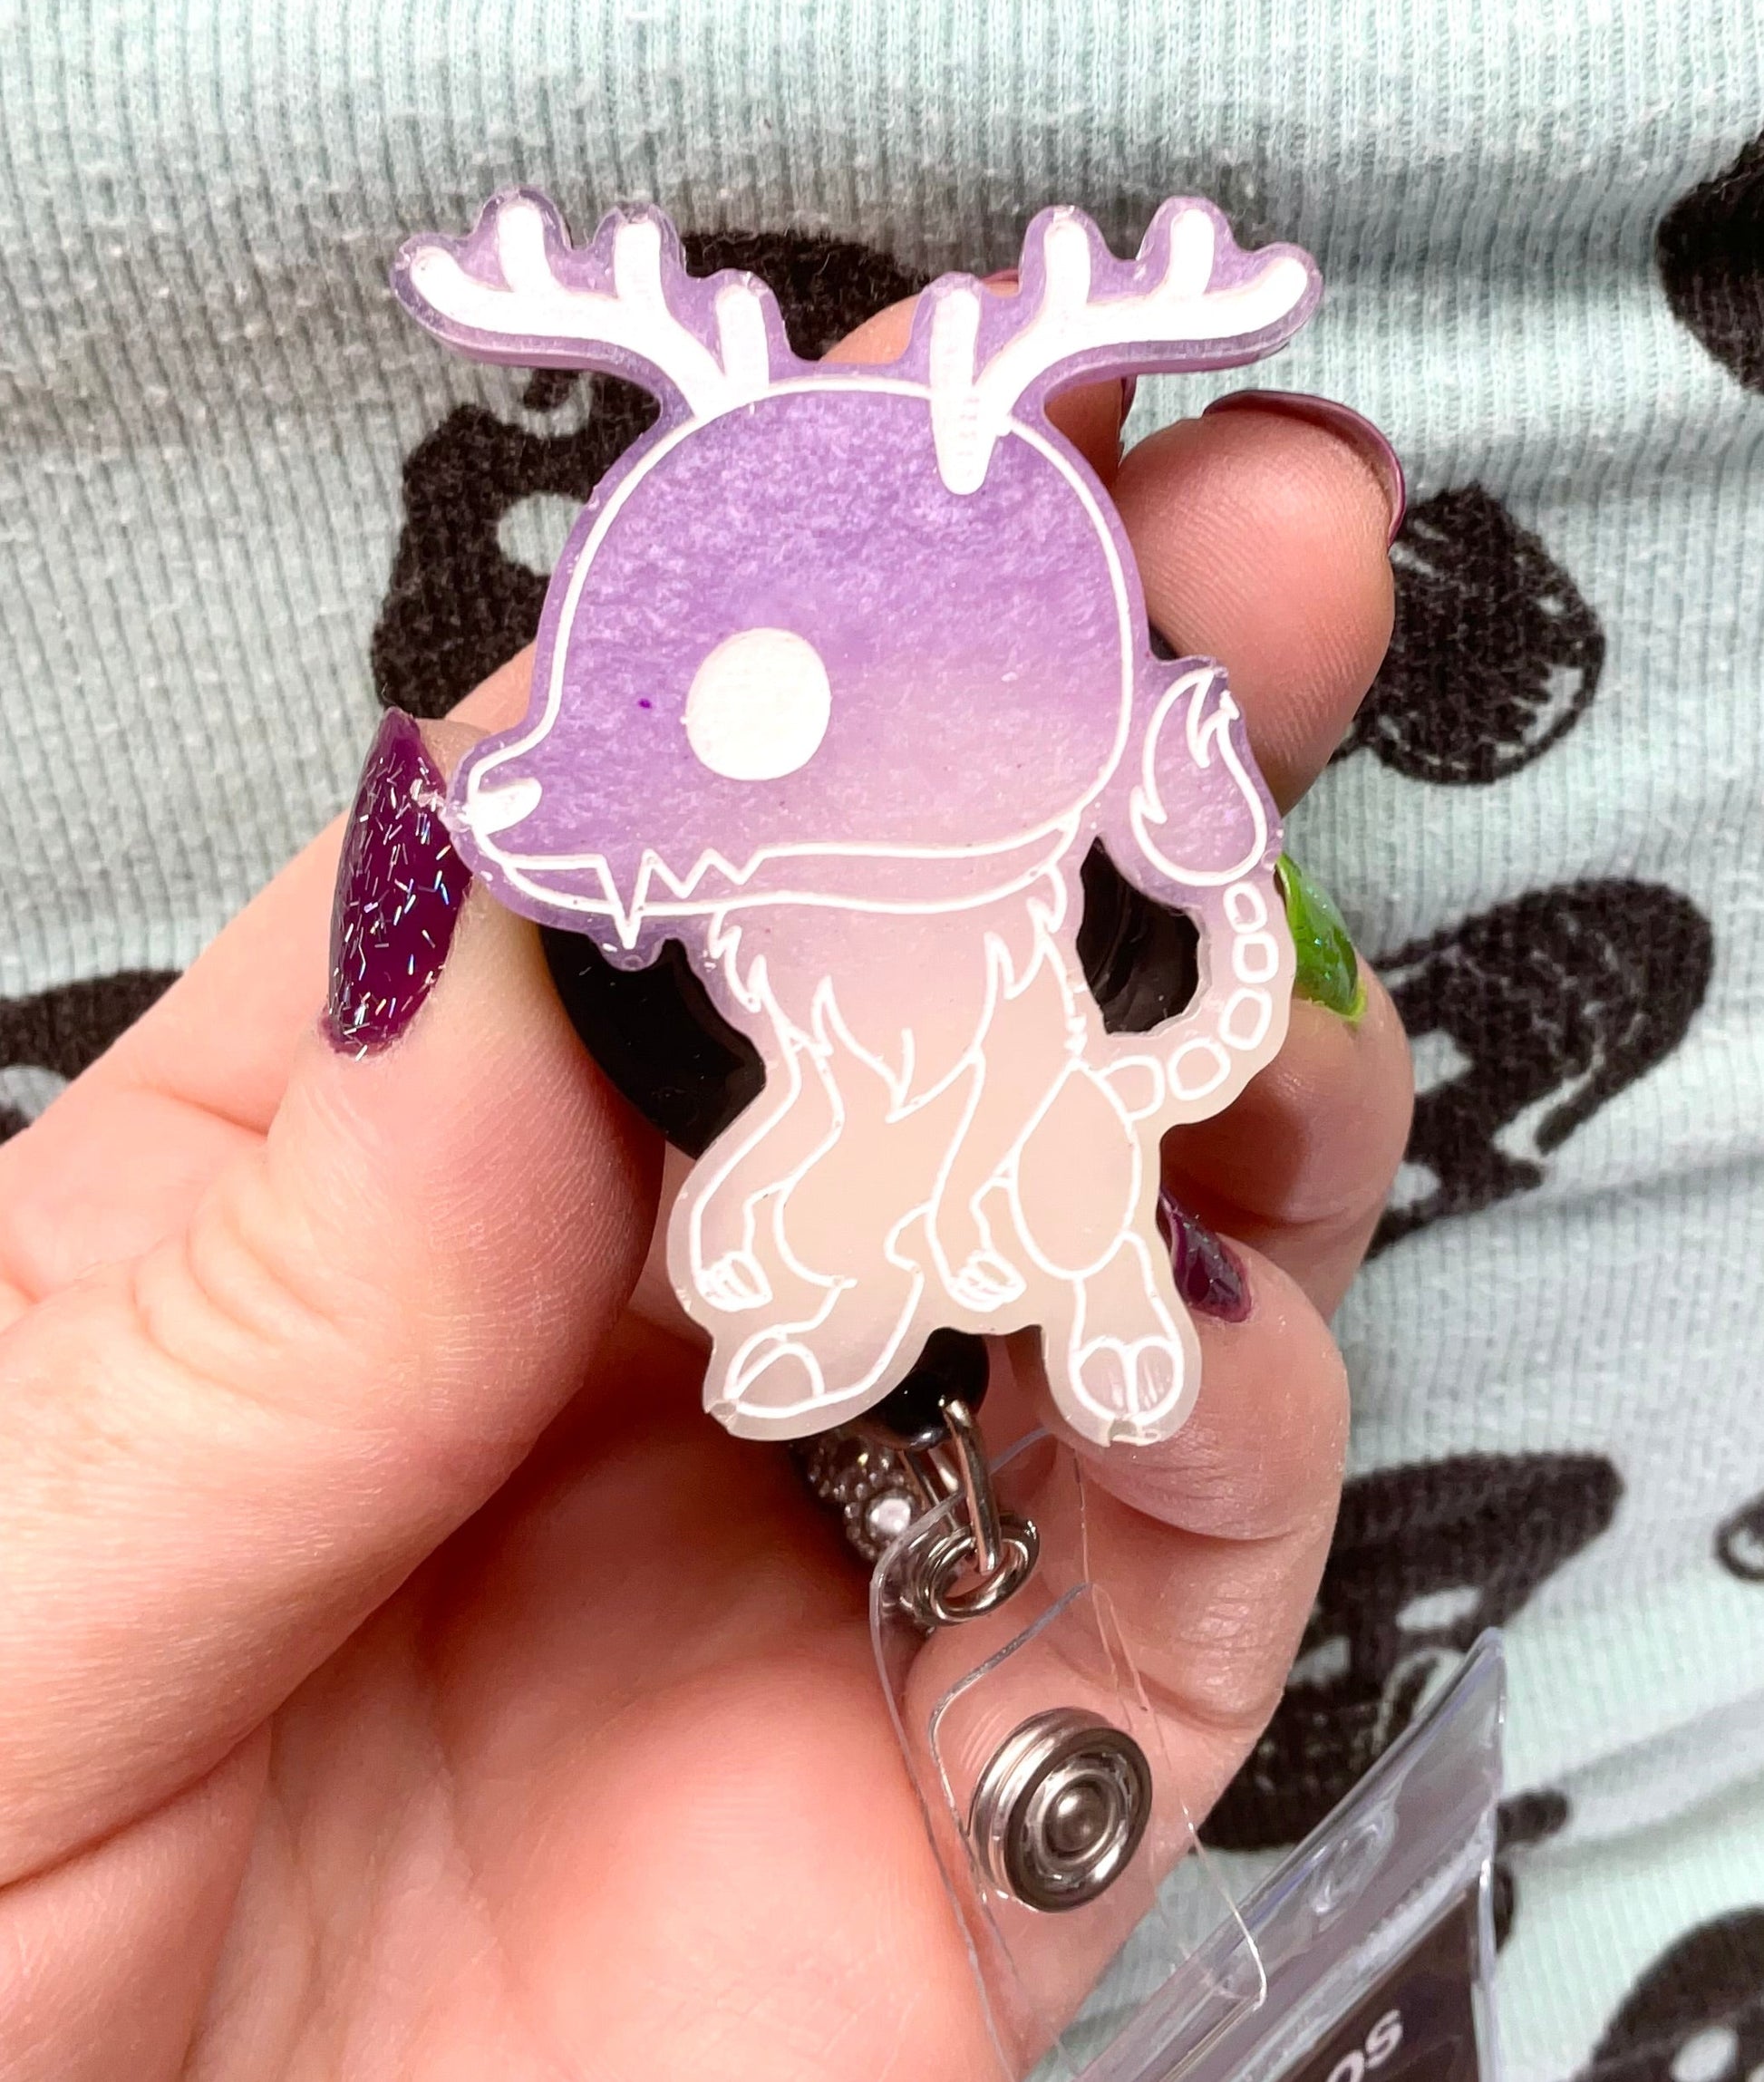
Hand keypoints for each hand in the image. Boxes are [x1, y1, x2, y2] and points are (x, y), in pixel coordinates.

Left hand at [0, 318, 1409, 2080]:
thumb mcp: (7, 1588)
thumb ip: (265, 1305)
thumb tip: (502, 946)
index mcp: (360, 1206)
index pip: (593, 847)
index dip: (768, 626)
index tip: (929, 442)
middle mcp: (630, 1327)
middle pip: (894, 984)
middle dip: (1073, 748)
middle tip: (1245, 544)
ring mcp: (824, 1540)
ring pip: (1092, 1230)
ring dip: (1199, 1070)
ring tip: (1242, 973)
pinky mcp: (980, 1791)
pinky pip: (1175, 1580)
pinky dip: (1241, 1433)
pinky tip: (1208, 1345)